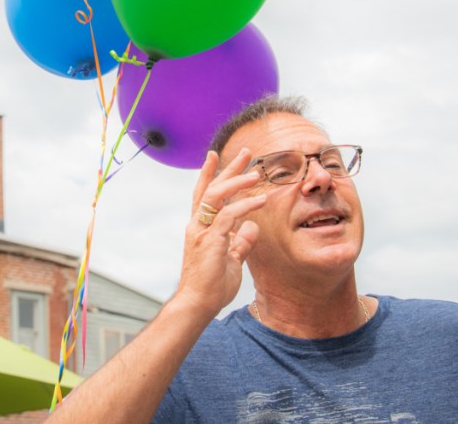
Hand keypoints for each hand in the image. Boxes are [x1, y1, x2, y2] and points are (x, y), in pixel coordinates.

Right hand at [174, 148, 266, 317]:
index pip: (203, 194)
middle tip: (246, 152)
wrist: (197, 304)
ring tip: (257, 173)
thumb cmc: (211, 286)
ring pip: (217, 195)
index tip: (215, 155)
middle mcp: (197, 224)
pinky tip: (260, 200)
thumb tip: (252, 227)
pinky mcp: (211, 240)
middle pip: (211, 188)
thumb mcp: (232, 260)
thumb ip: (240, 242)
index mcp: (200, 227)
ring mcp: (202, 231)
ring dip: (238, 182)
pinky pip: (229, 216)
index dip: (209, 173)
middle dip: (228, 168)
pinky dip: (245, 205)